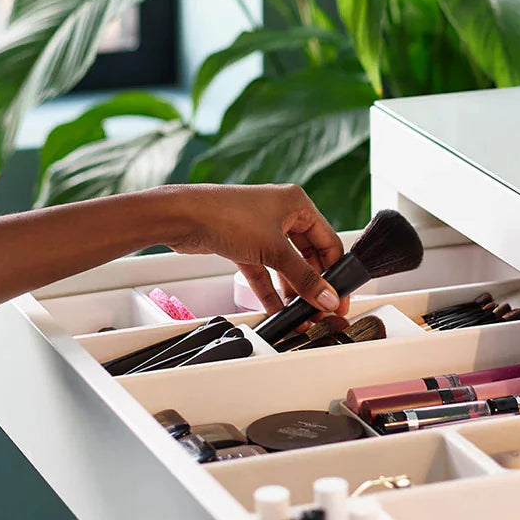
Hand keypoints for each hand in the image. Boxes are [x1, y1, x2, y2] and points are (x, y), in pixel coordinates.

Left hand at [156, 184, 347, 315]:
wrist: (182, 217)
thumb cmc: (225, 215)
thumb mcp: (273, 250)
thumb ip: (303, 278)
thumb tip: (326, 297)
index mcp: (297, 204)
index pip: (328, 242)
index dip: (335, 271)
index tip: (337, 297)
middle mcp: (282, 215)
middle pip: (308, 256)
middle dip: (313, 284)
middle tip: (320, 309)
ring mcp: (262, 230)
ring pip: (286, 266)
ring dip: (293, 291)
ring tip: (300, 315)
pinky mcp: (245, 245)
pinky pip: (264, 272)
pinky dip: (270, 291)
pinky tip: (277, 310)